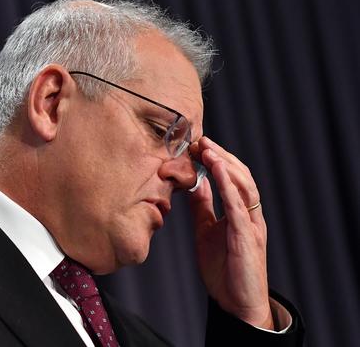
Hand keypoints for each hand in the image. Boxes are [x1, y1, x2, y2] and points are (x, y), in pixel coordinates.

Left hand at [188, 136, 273, 328]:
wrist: (236, 303)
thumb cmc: (224, 269)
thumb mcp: (206, 231)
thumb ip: (203, 207)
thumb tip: (193, 184)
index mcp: (240, 212)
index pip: (232, 177)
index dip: (216, 159)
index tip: (197, 144)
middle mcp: (250, 215)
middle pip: (241, 176)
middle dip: (221, 156)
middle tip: (201, 140)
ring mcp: (251, 226)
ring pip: (244, 187)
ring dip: (226, 166)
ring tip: (209, 150)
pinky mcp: (247, 239)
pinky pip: (239, 208)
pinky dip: (230, 188)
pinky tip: (219, 174)